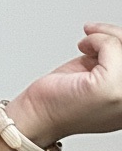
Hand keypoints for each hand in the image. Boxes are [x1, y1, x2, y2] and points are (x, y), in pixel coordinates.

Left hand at [10, 21, 121, 145]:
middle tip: (94, 33)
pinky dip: (96, 40)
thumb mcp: (100, 76)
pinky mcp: (108, 87)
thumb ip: (115, 63)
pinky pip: (112, 46)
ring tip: (85, 44)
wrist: (37, 117)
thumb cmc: (60, 100)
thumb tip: (121, 38)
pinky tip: (82, 48)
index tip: (110, 35)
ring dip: (106, 37)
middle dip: (116, 35)